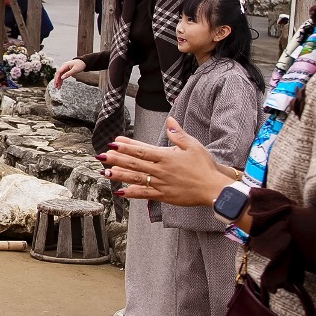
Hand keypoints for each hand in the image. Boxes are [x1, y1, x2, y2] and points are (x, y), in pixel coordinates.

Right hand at [51, 58, 84, 88]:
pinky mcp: (66, 70)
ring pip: (60, 76)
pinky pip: (63, 75)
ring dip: (59, 81)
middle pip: (58, 74)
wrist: (84, 62)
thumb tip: (62, 78)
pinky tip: (61, 84)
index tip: (56, 83)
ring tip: (58, 87)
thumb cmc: (80, 64)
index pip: (58, 72)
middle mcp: (64, 67)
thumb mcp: (75, 70)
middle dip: (56, 81)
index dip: (57, 78)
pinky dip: (61, 80)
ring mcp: (65, 68)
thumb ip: (68, 74)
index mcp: (65, 65)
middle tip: (56, 87)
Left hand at [103, 119, 239, 207]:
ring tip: (105, 172)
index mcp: (166, 156)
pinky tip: (120, 192)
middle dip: (117, 159)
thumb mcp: (193, 146)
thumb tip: (170, 120)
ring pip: (136, 178)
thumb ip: (179, 134)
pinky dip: (132, 193)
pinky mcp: (163, 195)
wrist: (213, 188)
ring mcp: (161, 184)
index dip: (127, 147)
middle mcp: (160, 170)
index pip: (142, 150)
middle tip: (101, 156)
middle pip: (135, 164)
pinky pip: (145, 194)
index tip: (114, 143)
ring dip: (120, 175)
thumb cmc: (204, 166)